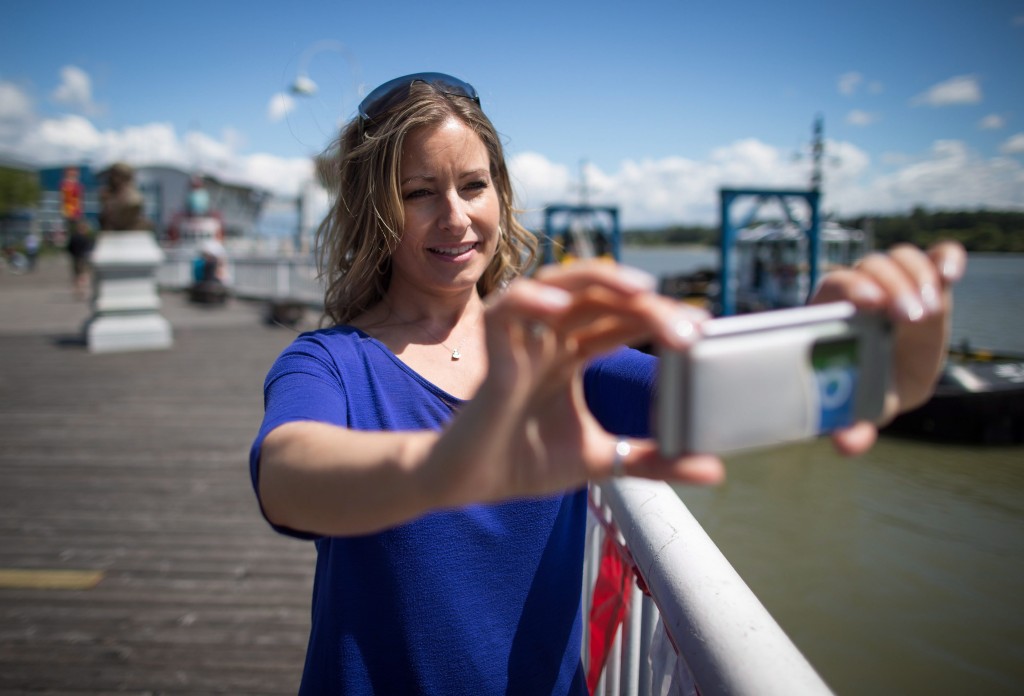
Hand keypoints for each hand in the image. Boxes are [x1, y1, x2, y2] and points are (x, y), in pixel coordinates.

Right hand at [432, 262, 722, 507]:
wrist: (472, 484)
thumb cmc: (526, 462)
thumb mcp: (606, 460)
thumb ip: (655, 460)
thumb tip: (713, 470)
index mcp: (573, 353)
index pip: (621, 320)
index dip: (660, 317)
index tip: (702, 327)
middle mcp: (550, 338)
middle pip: (601, 298)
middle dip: (646, 305)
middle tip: (687, 327)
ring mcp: (522, 339)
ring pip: (558, 284)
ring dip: (600, 281)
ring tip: (643, 292)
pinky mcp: (492, 352)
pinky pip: (506, 308)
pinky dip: (531, 299)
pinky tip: (559, 309)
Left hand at [811, 241, 965, 453]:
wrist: (888, 381)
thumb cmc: (864, 390)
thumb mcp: (857, 409)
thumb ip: (849, 425)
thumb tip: (847, 445)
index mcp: (834, 312)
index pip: (836, 285)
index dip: (851, 288)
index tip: (868, 304)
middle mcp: (863, 290)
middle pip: (872, 268)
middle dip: (891, 286)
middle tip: (908, 317)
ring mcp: (896, 283)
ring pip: (904, 260)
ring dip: (919, 277)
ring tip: (930, 310)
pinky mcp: (929, 283)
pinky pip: (938, 258)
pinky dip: (947, 259)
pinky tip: (952, 273)